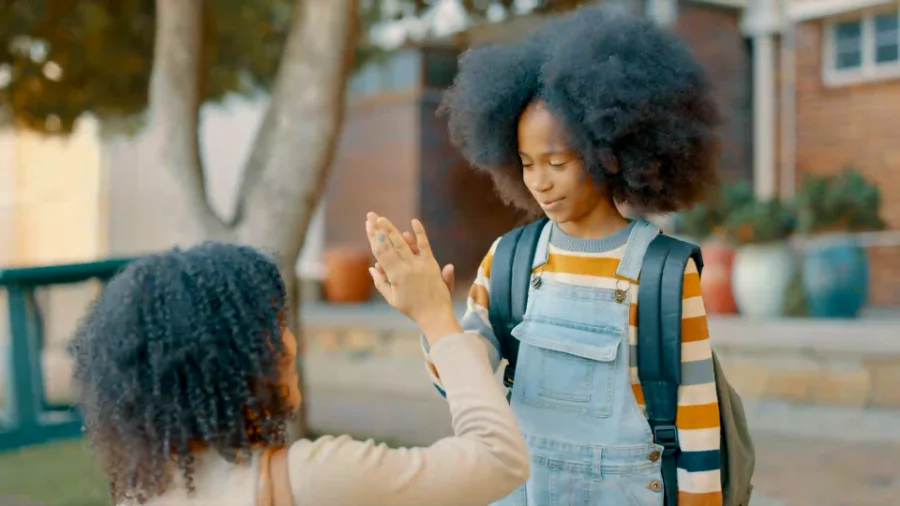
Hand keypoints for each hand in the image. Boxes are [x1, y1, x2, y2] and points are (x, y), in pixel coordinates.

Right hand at [365, 213, 459, 341]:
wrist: (434, 315)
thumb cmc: (412, 308)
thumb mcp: (392, 298)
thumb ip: (381, 282)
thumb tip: (372, 267)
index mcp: (394, 276)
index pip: (380, 252)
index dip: (373, 238)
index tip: (367, 226)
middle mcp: (405, 268)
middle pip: (389, 244)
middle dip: (378, 229)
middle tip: (371, 215)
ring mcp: (419, 265)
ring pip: (403, 243)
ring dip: (392, 229)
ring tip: (383, 219)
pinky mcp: (431, 264)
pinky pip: (425, 245)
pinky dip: (420, 233)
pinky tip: (414, 221)